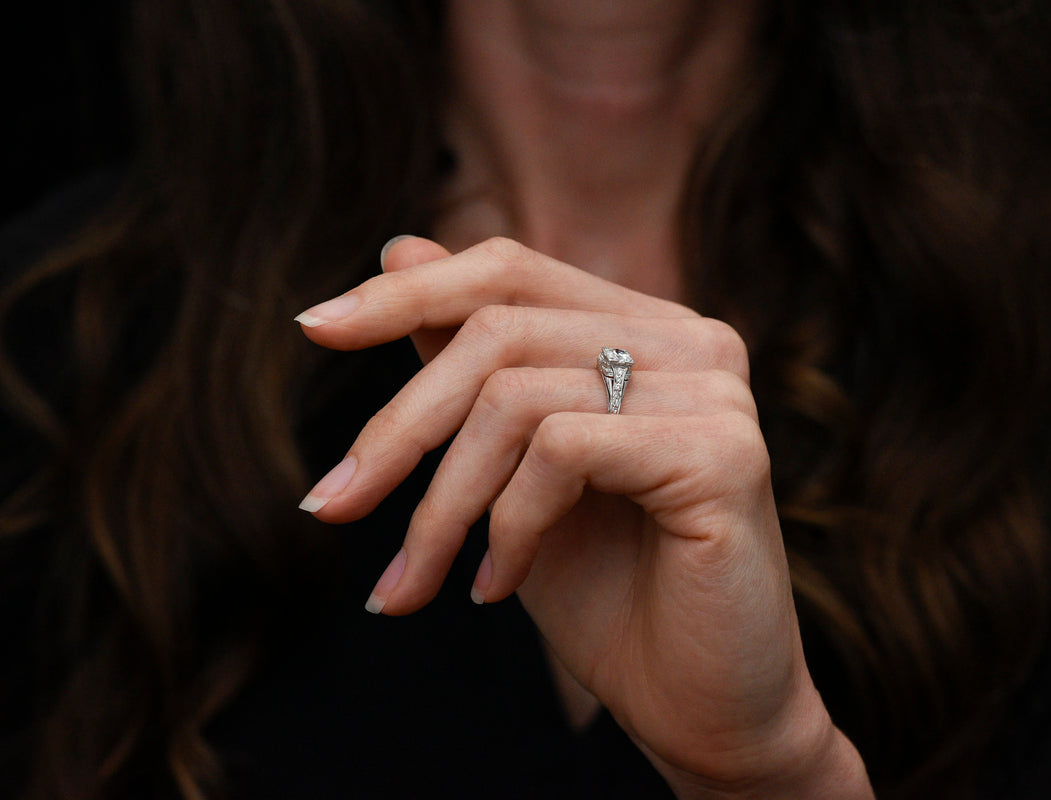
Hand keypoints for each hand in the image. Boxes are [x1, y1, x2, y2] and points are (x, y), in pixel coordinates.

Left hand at [296, 236, 870, 797]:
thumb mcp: (510, 472)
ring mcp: (715, 392)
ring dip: (440, 505)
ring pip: (515, 395)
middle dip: (397, 427)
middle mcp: (690, 342)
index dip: (407, 292)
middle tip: (331, 507)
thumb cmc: (608, 591)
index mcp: (645, 332)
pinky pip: (561, 450)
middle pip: (497, 330)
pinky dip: (505, 527)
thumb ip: (470, 366)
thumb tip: (399, 247)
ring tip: (416, 582)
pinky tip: (496, 587)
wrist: (702, 706)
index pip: (511, 270)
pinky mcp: (724, 453)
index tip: (315, 328)